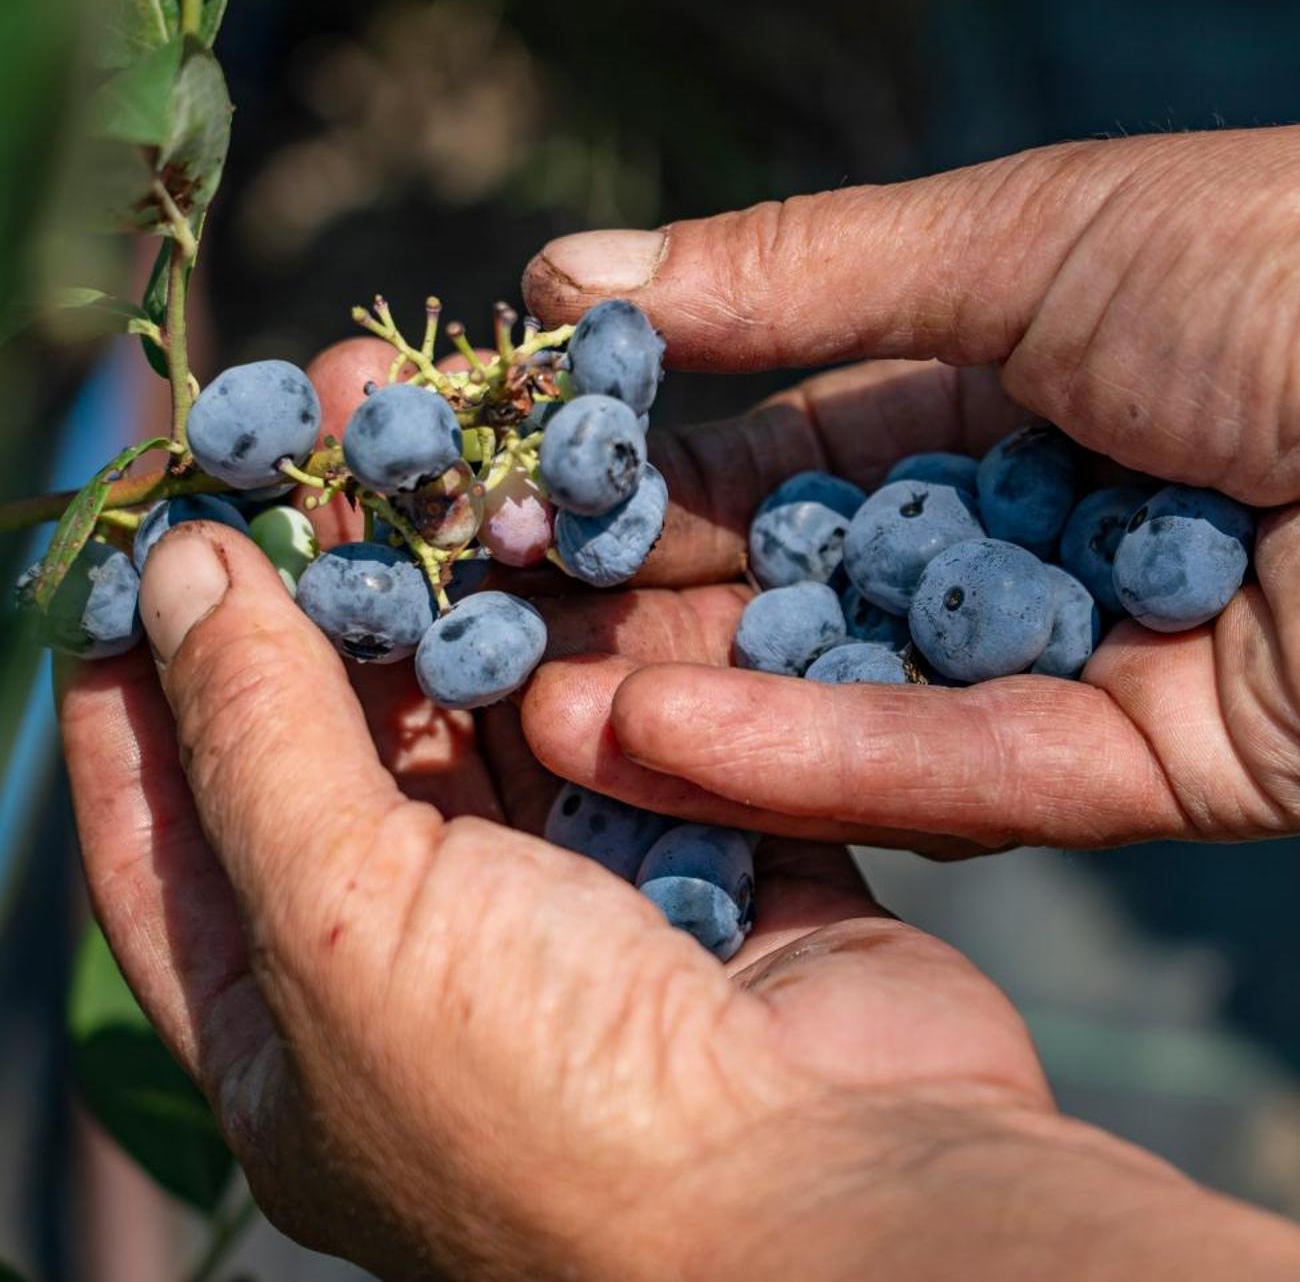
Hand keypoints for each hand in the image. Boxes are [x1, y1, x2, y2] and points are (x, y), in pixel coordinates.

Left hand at [60, 524, 1299, 1279]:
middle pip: (356, 749)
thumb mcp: (341, 921)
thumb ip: (258, 737)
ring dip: (493, 589)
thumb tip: (185, 574)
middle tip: (336, 415)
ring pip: (518, 727)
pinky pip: (669, 741)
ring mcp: (594, 930)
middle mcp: (439, 981)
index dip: (149, 675)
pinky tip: (612, 534)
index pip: (171, 831)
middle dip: (339, 584)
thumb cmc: (552, 1103)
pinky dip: (643, 653)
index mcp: (300, 1035)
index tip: (162, 520)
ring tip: (472, 429)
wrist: (832, 1201)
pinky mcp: (732, 883)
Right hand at [515, 125, 1299, 847]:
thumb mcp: (1015, 233)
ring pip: (870, 701)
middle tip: (489, 627)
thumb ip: (794, 278)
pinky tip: (671, 738)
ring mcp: (1094, 664)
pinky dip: (826, 757)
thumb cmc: (1285, 258)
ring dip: (710, 707)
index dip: (655, 472)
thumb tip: (568, 275)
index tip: (508, 493)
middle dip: (660, 609)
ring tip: (541, 704)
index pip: (792, 449)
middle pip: (816, 593)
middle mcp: (1041, 536)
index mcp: (1014, 389)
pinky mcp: (1157, 772)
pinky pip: (967, 772)